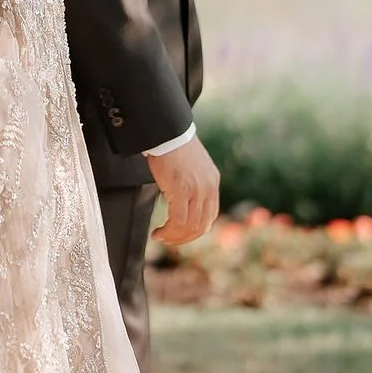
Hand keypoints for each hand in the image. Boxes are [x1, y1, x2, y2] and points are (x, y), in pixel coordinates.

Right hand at [146, 135, 220, 249]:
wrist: (168, 132)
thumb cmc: (174, 147)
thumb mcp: (192, 167)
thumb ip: (194, 185)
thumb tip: (184, 203)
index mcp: (212, 182)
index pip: (210, 217)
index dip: (195, 230)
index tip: (180, 234)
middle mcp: (209, 188)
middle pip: (201, 226)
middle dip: (183, 238)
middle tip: (168, 239)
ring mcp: (197, 190)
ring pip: (190, 226)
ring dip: (174, 237)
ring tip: (161, 237)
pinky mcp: (182, 190)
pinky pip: (178, 220)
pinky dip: (168, 231)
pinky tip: (158, 232)